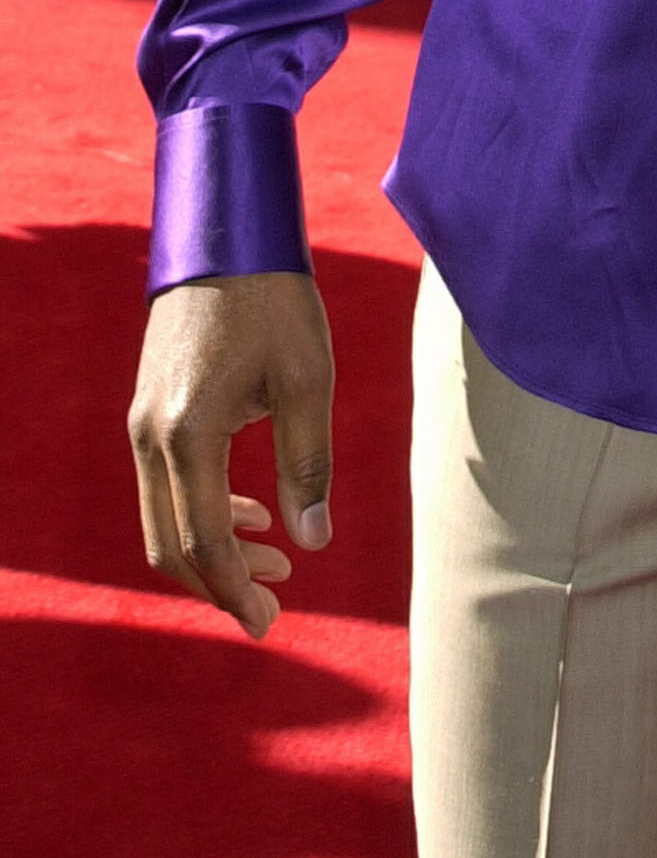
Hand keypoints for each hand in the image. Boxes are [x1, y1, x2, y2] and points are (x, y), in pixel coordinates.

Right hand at [129, 273, 334, 638]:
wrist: (226, 235)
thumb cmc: (274, 301)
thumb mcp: (306, 380)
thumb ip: (308, 464)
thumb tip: (314, 540)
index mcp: (189, 435)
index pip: (205, 542)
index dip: (235, 591)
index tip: (268, 622)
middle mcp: (150, 436)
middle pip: (171, 546)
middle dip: (220, 584)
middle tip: (273, 605)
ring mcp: (142, 422)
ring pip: (163, 519)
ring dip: (212, 551)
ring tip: (273, 560)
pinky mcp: (148, 408)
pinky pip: (165, 484)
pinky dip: (202, 513)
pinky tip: (253, 514)